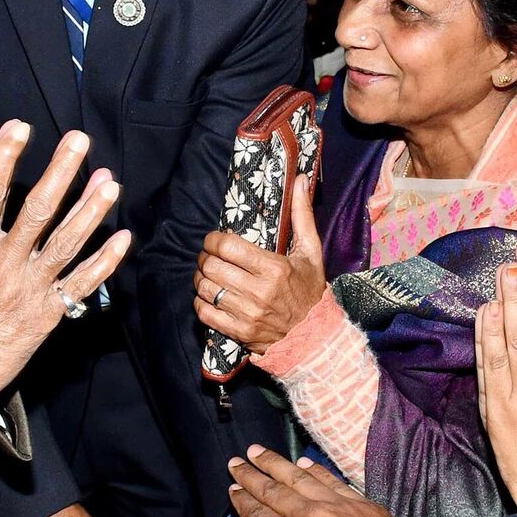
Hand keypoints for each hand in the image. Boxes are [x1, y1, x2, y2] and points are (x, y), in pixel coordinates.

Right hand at [0, 122, 131, 452]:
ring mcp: (29, 289)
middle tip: (80, 141)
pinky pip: (81, 284)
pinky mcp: (47, 315)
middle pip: (39, 209)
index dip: (5, 157)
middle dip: (62, 172)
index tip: (19, 126)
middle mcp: (5, 264)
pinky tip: (123, 238)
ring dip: (91, 210)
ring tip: (110, 181)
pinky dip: (105, 262)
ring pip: (67, 242)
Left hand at [194, 175, 326, 352]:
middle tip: (209, 256)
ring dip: (201, 278)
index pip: (227, 247)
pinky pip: (205, 314)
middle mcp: (258, 292)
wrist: (315, 337)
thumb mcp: (311, 252)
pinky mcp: (238, 332)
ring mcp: (247, 314)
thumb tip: (301, 179)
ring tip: (208, 274)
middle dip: (204, 257)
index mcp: (274, 269)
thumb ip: (302, 215)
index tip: (214, 240)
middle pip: (211, 266)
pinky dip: (201, 302)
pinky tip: (209, 296)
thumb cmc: (310, 290)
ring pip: (205, 289)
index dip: (213, 240)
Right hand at [229, 446, 409, 516]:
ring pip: (299, 477)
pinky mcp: (359, 503)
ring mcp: (335, 505)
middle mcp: (308, 515)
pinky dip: (314, 470)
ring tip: (260, 452)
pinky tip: (303, 463)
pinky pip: (331, 480)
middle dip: (251, 475)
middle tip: (236, 462)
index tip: (233, 489)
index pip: (258, 515)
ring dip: (276, 464)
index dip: (242, 501)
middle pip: (273, 490)